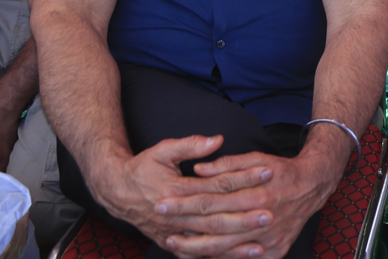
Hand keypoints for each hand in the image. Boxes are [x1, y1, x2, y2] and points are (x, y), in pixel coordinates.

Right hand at [92, 135, 274, 255]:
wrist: (117, 193)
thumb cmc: (142, 169)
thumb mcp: (162, 150)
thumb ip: (190, 146)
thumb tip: (217, 140)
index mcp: (177, 189)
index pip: (217, 184)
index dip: (244, 178)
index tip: (268, 172)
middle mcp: (176, 215)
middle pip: (216, 218)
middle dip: (243, 218)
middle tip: (270, 214)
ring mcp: (173, 233)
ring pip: (208, 242)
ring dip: (233, 245)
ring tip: (259, 246)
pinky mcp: (172, 244)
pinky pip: (197, 255)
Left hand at [160, 150, 335, 258]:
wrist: (312, 186)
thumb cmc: (280, 170)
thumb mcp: (257, 158)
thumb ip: (228, 165)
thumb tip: (197, 170)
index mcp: (255, 194)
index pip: (210, 200)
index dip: (184, 203)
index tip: (162, 202)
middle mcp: (261, 218)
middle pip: (213, 227)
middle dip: (183, 225)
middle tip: (161, 223)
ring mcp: (268, 238)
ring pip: (224, 249)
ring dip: (195, 247)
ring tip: (173, 242)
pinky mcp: (274, 251)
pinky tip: (200, 254)